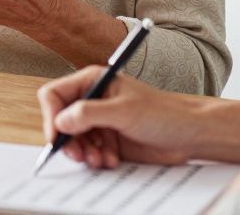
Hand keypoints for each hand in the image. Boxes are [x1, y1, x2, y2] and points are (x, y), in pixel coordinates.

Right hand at [37, 66, 210, 168]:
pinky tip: (111, 159)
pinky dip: (96, 158)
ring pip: (73, 139)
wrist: (188, 135)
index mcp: (94, 81)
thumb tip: (61, 121)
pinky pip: (88, 152)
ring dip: (84, 152)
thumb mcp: (124, 111)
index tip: (56, 136)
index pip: (55, 95)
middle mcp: (92, 99)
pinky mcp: (107, 139)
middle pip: (61, 121)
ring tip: (100, 159)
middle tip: (79, 155)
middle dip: (69, 140)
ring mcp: (99, 121)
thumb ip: (90, 113)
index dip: (52, 116)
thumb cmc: (163, 113)